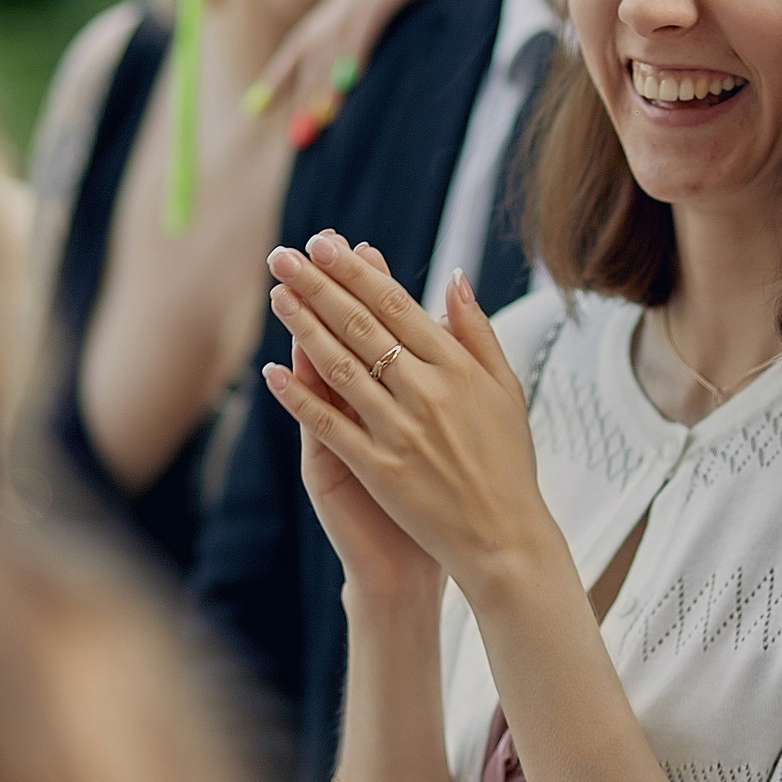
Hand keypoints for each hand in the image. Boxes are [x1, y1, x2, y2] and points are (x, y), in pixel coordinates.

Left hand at [244, 0, 510, 146]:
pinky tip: (351, 78)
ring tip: (319, 120)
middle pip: (314, 40)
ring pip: (338, 33)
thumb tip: (370, 84)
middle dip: (301, 89)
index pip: (309, 38)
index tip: (257, 107)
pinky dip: (357, 48)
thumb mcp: (420, 15)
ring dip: (326, 79)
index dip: (282, 73)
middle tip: (297, 136)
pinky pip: (369, 16)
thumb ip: (394, 41)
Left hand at [260, 230, 552, 598]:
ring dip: (302, 328)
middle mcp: (426, 392)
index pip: (396, 306)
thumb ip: (477, 332)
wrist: (504, 537)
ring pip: (340, 367)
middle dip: (319, 286)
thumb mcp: (506, 389)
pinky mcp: (379, 468)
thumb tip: (454, 279)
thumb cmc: (508, 461)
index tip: (326, 244)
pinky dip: (300, 397)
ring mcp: (400, 430)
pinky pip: (330, 425)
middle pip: (361, 326)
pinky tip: (273, 372)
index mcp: (457, 368)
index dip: (356, 272)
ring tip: (277, 296)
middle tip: (285, 256)